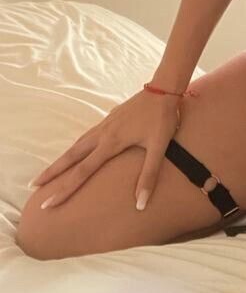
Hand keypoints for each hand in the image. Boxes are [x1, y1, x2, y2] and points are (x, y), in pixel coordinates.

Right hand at [28, 89, 180, 211]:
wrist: (164, 88)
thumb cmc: (162, 118)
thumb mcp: (159, 147)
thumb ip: (149, 175)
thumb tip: (140, 204)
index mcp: (111, 142)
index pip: (82, 171)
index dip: (65, 189)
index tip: (48, 204)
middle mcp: (103, 133)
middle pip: (71, 156)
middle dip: (52, 171)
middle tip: (34, 185)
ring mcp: (105, 123)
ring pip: (78, 144)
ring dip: (63, 158)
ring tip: (51, 171)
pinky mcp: (111, 117)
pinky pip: (87, 136)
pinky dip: (76, 147)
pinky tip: (78, 150)